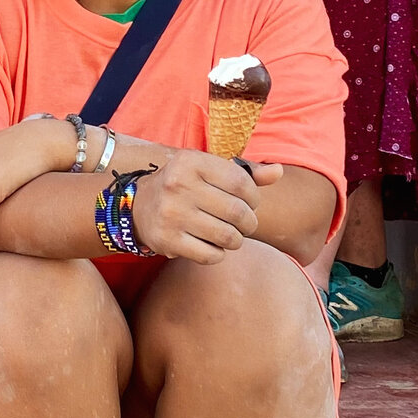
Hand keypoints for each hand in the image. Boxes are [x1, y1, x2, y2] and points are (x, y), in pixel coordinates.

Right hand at [125, 155, 285, 264]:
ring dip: (236, 240)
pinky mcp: (168, 240)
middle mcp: (178, 185)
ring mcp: (172, 214)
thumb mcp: (209, 170)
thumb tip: (278, 172)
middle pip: (238, 212)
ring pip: (228, 237)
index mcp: (191, 161)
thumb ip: (245, 172)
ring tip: (229, 234)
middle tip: (244, 223)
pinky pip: (211, 255)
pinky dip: (218, 253)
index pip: (241, 182)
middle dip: (249, 222)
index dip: (254, 197)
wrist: (139, 207)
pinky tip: (211, 244)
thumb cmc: (186, 186)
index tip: (250, 202)